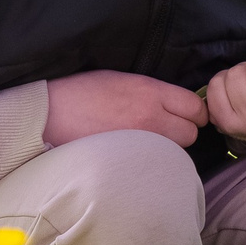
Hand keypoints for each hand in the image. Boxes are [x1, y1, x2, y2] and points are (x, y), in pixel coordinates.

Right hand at [43, 70, 208, 148]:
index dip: (194, 112)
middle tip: (168, 130)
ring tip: (149, 143)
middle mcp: (150, 117)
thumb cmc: (82, 92)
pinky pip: (155, 165)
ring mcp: (140, 142)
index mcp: (149, 91)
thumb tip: (176, 104)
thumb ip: (153, 92)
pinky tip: (137, 156)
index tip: (187, 115)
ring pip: (175, 153)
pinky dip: (152, 162)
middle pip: (191, 134)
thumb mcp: (122, 79)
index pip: (195, 107)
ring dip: (169, 149)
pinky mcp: (129, 162)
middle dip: (183, 132)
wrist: (50, 115)